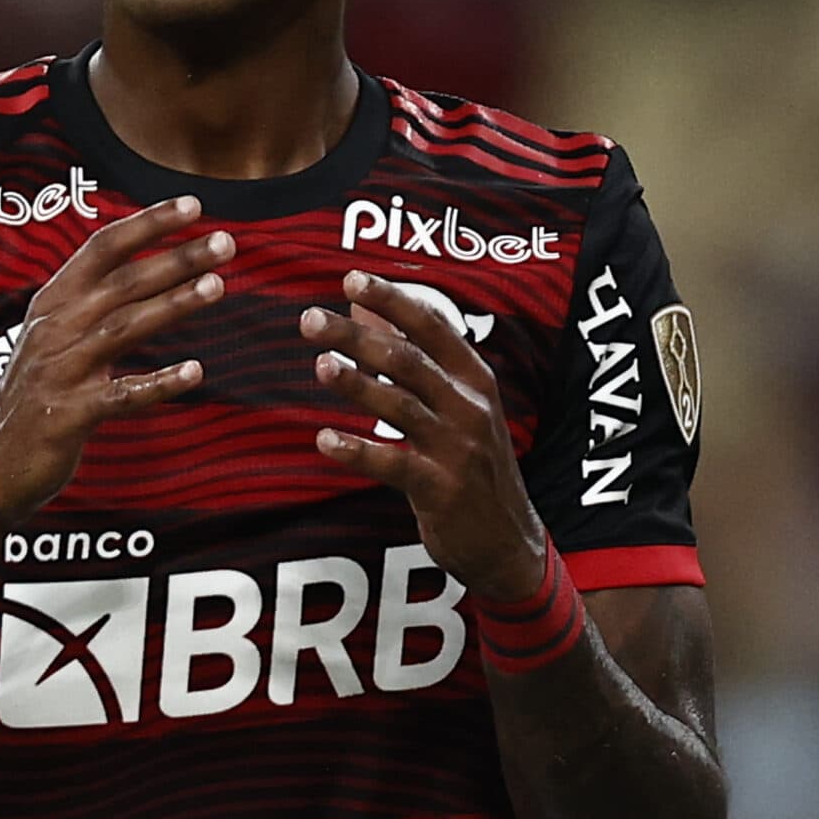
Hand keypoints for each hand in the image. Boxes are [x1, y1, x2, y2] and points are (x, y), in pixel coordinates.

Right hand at [0, 195, 228, 529]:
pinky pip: (120, 395)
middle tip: (226, 242)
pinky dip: (158, 383)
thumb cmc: (33, 402)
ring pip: (122, 327)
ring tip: (217, 286)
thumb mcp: (52, 342)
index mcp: (50, 305)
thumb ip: (89, 308)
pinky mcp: (67, 415)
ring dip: (172, 304)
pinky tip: (194, 372)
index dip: (146, 224)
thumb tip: (142, 275)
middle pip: (120, 282)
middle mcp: (52, 330)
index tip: (192, 206)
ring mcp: (58, 372)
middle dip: (175, 258)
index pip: (101, 249)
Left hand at [302, 269, 545, 602]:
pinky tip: (324, 440)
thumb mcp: (455, 403)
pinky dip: (358, 451)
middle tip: (311, 320)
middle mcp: (470, 406)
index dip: (392, 300)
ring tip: (320, 366)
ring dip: (358, 384)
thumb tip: (363, 308)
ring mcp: (458, 448)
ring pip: (400, 405)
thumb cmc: (470, 462)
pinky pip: (393, 464)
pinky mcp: (441, 489)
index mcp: (475, 379)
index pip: (432, 327)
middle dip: (357, 336)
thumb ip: (413, 356)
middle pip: (408, 360)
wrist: (507, 540)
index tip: (351, 279)